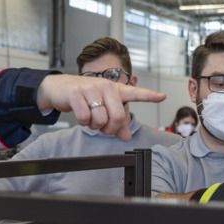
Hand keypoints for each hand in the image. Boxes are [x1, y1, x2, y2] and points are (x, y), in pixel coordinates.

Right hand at [36, 75, 165, 140]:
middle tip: (103, 127)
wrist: (61, 88)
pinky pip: (84, 118)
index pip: (135, 92)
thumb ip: (116, 123)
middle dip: (109, 128)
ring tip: (90, 117)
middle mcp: (106, 87)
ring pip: (100, 119)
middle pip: (117, 116)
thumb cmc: (85, 98)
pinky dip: (82, 122)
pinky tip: (81, 114)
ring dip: (94, 125)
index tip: (163, 96)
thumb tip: (126, 137)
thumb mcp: (103, 108)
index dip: (149, 95)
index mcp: (115, 90)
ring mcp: (91, 88)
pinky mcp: (77, 93)